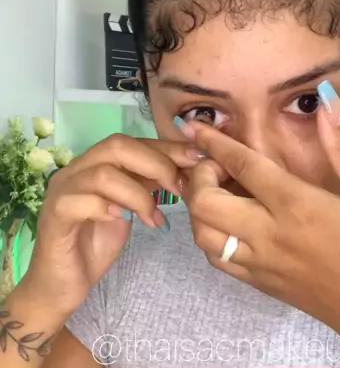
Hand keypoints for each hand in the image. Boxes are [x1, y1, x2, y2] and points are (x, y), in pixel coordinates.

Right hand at [20, 134, 203, 316]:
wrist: (61, 285)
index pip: (133, 141)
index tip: (196, 159)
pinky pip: (82, 201)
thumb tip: (185, 167)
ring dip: (138, 194)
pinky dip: (111, 208)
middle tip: (178, 188)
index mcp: (94, 162)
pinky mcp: (55, 216)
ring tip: (153, 217)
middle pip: (117, 145)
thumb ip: (148, 184)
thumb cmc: (96, 244)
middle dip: (156, 163)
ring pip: (104, 173)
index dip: (167, 148)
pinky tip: (126, 222)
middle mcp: (75, 169)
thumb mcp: (131, 207)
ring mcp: (62, 190)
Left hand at [181, 83, 339, 346]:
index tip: (194, 126)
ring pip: (202, 234)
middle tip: (217, 164)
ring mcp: (258, 263)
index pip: (243, 166)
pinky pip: (215, 258)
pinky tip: (227, 221)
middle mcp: (269, 235)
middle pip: (205, 203)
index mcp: (297, 206)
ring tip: (217, 190)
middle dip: (199, 175)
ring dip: (199, 206)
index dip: (214, 142)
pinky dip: (209, 234)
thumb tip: (327, 100)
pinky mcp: (256, 282)